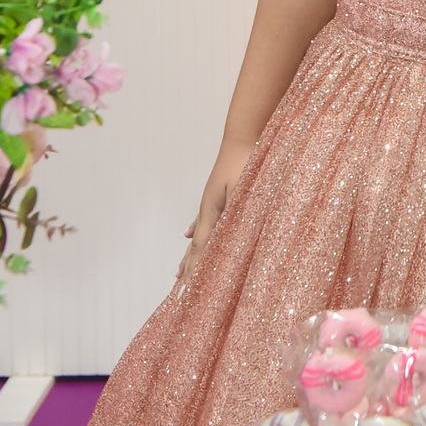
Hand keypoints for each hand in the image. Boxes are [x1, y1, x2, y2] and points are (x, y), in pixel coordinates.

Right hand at [176, 142, 251, 285]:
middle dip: (189, 268)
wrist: (244, 135)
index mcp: (213, 211)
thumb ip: (234, 215)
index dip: (195, 270)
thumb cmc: (247, 162)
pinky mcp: (219, 193)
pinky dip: (198, 230)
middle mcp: (209, 208)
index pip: (201, 248)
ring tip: (180, 271)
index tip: (186, 290)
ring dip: (191, 254)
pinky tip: (189, 233)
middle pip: (196, 245)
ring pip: (199, 234)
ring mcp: (212, 201)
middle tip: (179, 290)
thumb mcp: (242, 192)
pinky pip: (204, 218)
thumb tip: (223, 239)